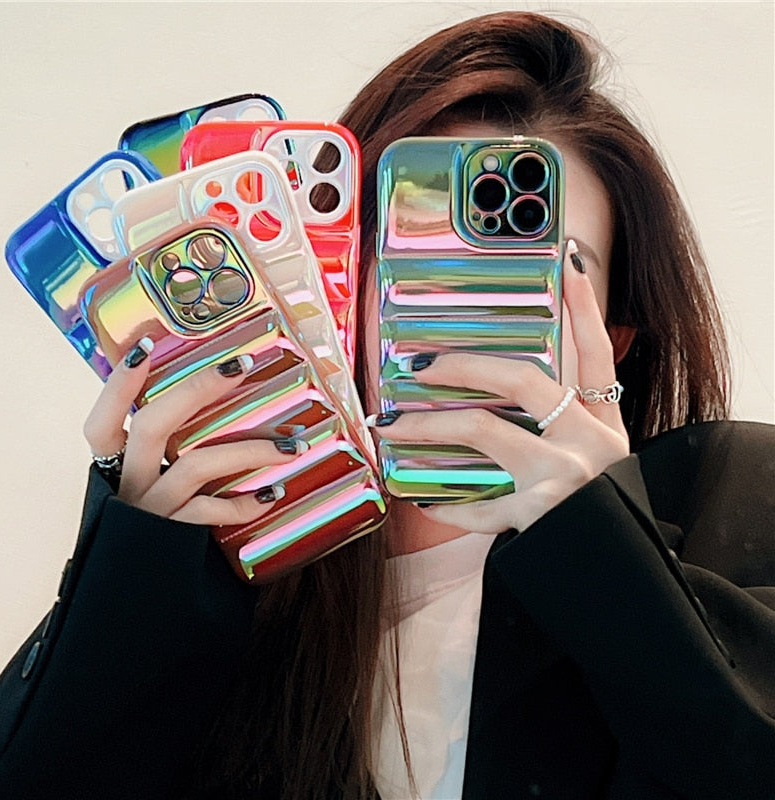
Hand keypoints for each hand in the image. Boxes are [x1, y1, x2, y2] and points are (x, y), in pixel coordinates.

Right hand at [83, 345, 303, 524]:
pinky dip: (245, 502)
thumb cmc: (152, 530)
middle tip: (242, 364)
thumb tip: (204, 410)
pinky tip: (272, 495)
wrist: (139, 598)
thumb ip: (159, 458)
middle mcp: (126, 487)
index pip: (101, 423)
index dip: (118, 386)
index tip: (145, 347)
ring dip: (249, 449)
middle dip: (198, 389)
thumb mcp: (144, 491)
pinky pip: (213, 512)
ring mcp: (150, 512)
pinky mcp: (174, 539)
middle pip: (154, 425)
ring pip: (197, 464)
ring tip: (292, 445)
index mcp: (113, 470)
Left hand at [374, 253, 629, 533]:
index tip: (572, 267)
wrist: (624, 578)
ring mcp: (564, 476)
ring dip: (429, 427)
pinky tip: (424, 501)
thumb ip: (572, 430)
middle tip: (422, 364)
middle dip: (465, 365)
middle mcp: (589, 442)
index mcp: (605, 426)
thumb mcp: (603, 463)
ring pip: (483, 430)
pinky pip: (481, 507)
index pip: (597, 356)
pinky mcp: (540, 515)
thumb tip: (521, 401)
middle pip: (523, 379)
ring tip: (393, 428)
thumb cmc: (606, 518)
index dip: (585, 310)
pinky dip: (451, 507)